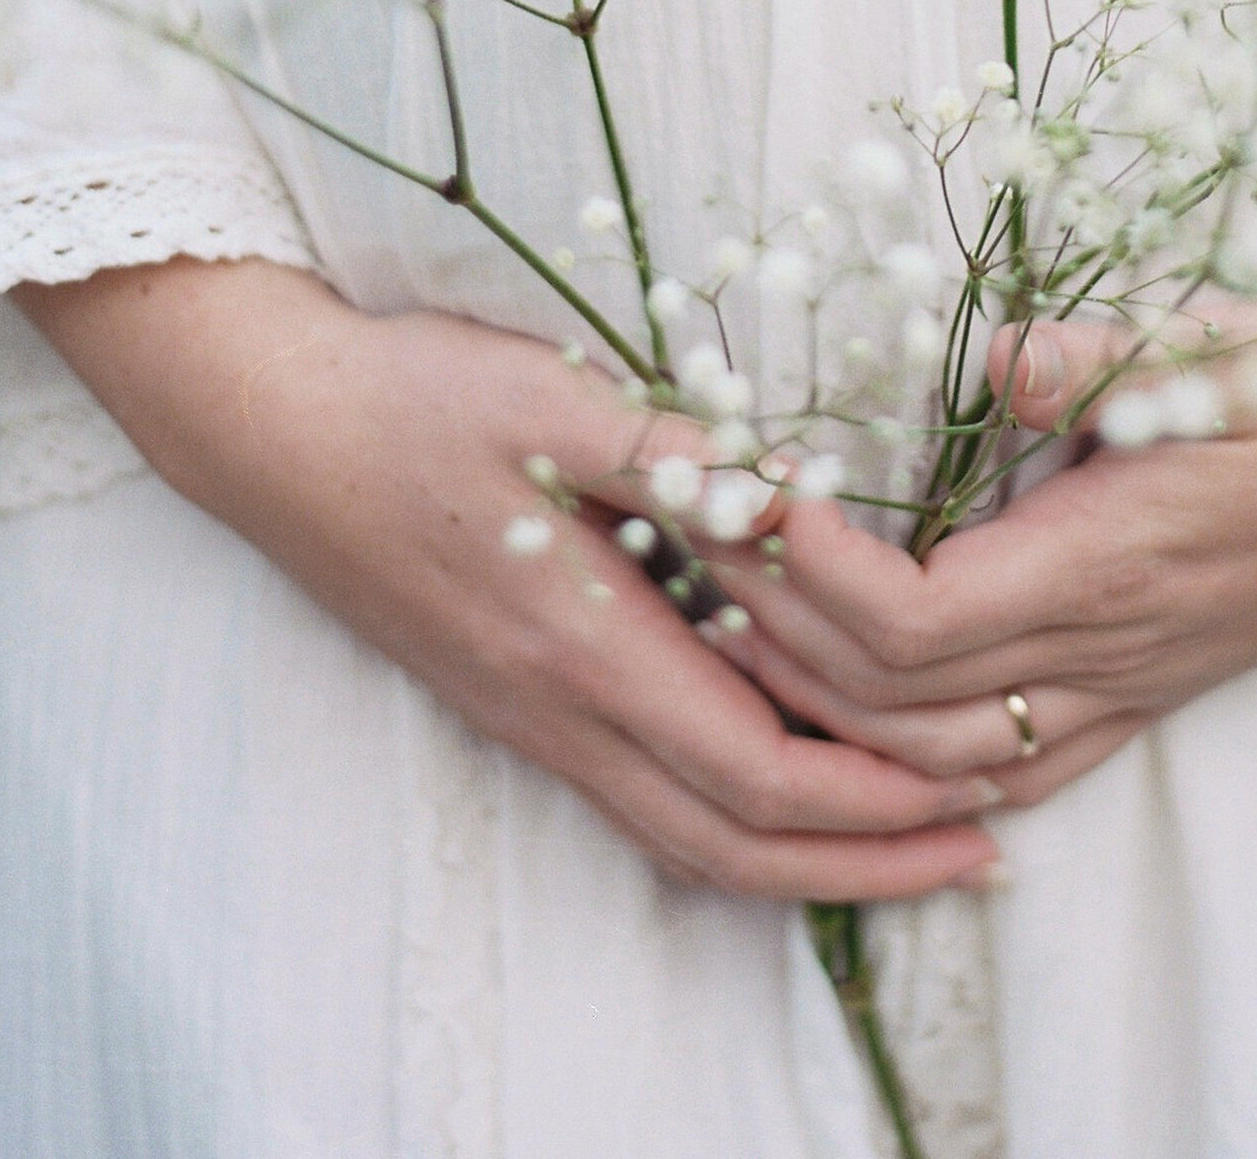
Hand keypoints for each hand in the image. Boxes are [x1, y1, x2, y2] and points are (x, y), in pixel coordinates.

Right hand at [15, 257, 1003, 899]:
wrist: (272, 428)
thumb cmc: (413, 398)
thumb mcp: (548, 396)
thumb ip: (673, 454)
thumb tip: (792, 498)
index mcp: (583, 643)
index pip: (755, 770)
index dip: (874, 797)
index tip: (973, 787)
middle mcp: (559, 709)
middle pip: (733, 843)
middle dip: (867, 861)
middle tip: (984, 850)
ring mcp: (531, 718)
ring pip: (685, 839)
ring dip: (808, 857)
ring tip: (911, 842)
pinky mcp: (515, 700)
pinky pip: (643, 800)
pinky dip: (737, 821)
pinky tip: (789, 789)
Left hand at [705, 311, 1256, 806]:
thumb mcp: (1238, 337)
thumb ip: (1106, 354)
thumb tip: (984, 358)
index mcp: (1119, 557)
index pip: (917, 621)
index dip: (808, 575)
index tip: (744, 488)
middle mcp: (1117, 645)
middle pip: (898, 702)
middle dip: (775, 631)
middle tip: (694, 537)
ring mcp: (1138, 679)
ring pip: (945, 757)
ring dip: (827, 702)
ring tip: (739, 614)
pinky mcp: (1158, 685)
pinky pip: (1022, 767)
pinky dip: (922, 760)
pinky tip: (864, 720)